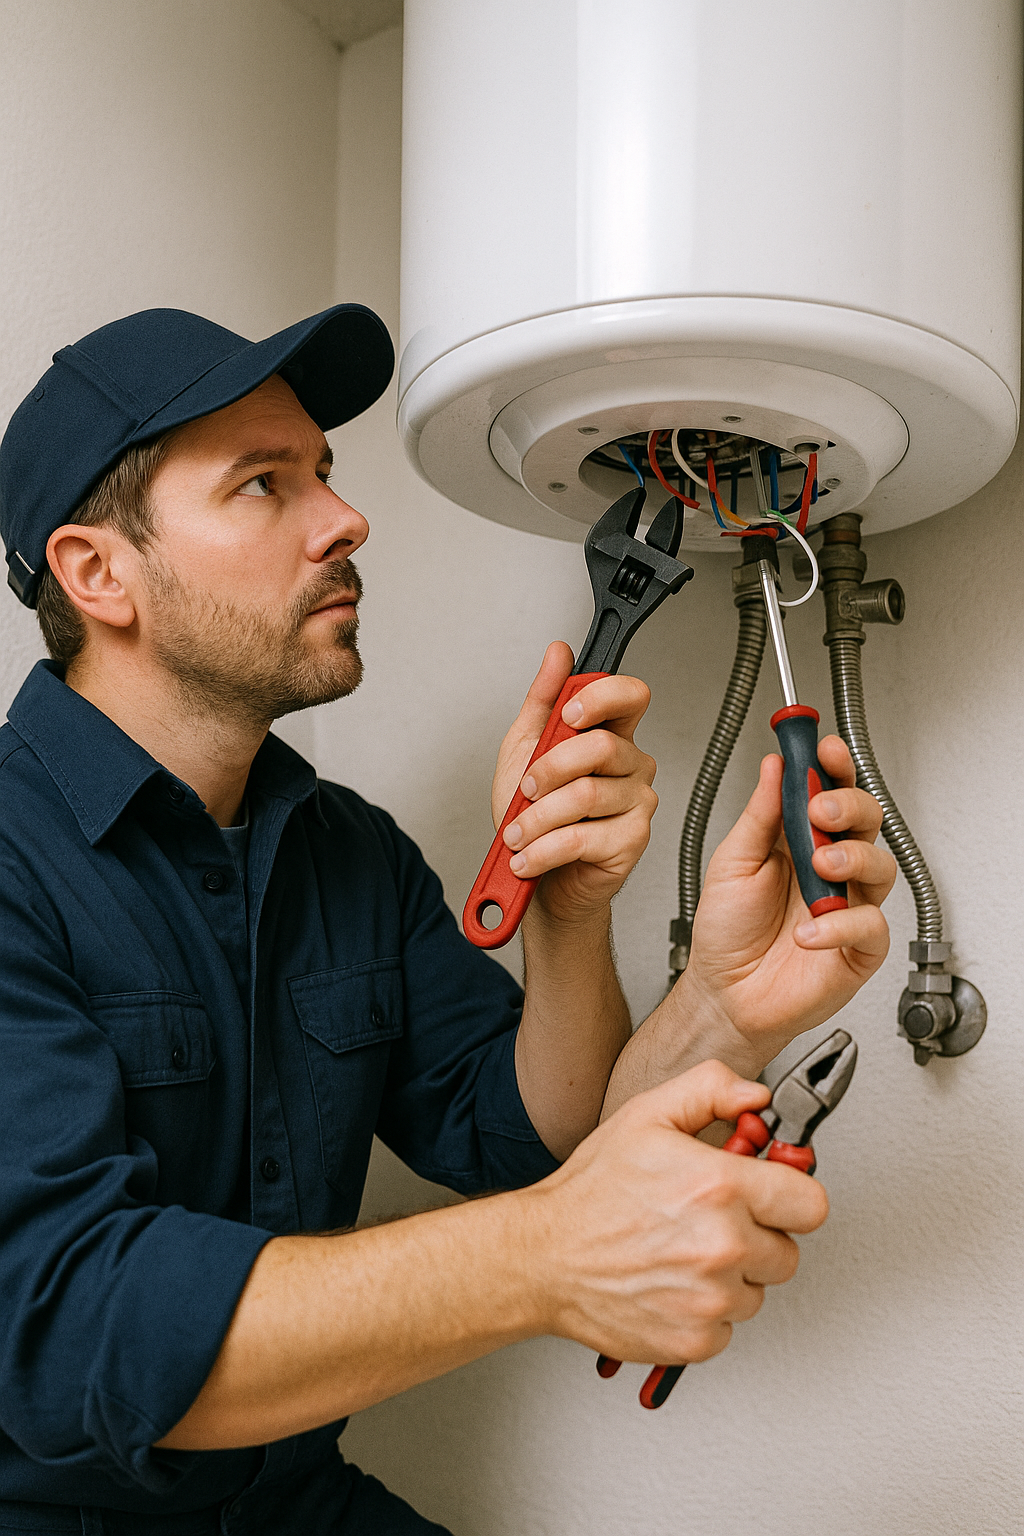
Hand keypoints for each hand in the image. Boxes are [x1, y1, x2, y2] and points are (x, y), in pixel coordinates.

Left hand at [491, 641, 656, 924]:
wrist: (541, 882)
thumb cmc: (535, 818)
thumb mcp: (524, 750)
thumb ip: (542, 701)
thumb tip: (558, 654)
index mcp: (611, 736)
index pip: (630, 696)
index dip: (601, 698)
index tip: (567, 715)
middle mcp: (631, 767)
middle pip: (603, 746)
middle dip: (549, 768)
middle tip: (526, 788)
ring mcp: (637, 804)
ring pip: (586, 795)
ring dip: (536, 818)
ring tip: (517, 833)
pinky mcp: (632, 842)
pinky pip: (583, 837)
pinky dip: (543, 849)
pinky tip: (528, 856)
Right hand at [529, 1060, 827, 1364]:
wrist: (543, 1256)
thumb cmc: (591, 1191)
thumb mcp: (647, 1114)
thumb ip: (711, 1090)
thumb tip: (756, 1097)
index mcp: (720, 1187)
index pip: (810, 1203)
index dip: (790, 1193)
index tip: (772, 1193)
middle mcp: (722, 1245)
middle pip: (788, 1251)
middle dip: (759, 1235)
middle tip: (715, 1220)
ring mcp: (710, 1299)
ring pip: (758, 1290)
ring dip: (732, 1274)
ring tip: (684, 1249)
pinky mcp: (696, 1340)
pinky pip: (729, 1326)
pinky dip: (707, 1310)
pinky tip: (672, 1281)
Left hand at [680, 735, 895, 1064]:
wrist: (723, 994)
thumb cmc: (727, 931)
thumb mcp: (732, 862)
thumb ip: (759, 815)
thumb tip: (775, 766)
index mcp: (802, 841)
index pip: (832, 792)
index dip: (835, 768)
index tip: (826, 750)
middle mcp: (831, 869)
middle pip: (868, 821)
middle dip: (850, 806)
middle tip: (821, 808)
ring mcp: (848, 907)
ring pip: (881, 867)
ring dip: (853, 858)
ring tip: (820, 864)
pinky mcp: (858, 949)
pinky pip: (870, 927)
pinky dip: (841, 925)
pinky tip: (808, 931)